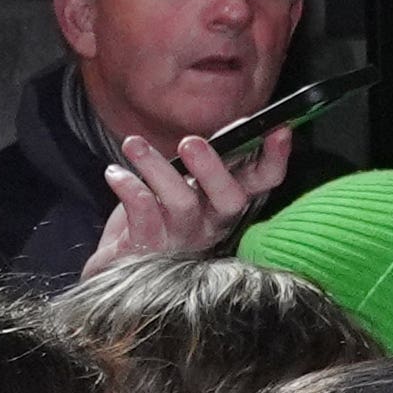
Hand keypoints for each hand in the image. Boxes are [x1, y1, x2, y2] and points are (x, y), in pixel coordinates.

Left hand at [84, 125, 283, 272]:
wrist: (116, 264)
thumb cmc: (156, 215)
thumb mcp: (187, 185)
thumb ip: (207, 161)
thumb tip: (233, 128)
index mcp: (228, 203)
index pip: (264, 182)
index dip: (275, 158)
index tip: (277, 129)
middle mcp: (213, 224)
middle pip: (231, 199)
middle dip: (213, 168)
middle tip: (189, 142)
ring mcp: (182, 239)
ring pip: (181, 202)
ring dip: (156, 168)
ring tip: (133, 143)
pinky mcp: (148, 249)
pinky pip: (143, 215)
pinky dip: (128, 188)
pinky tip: (115, 172)